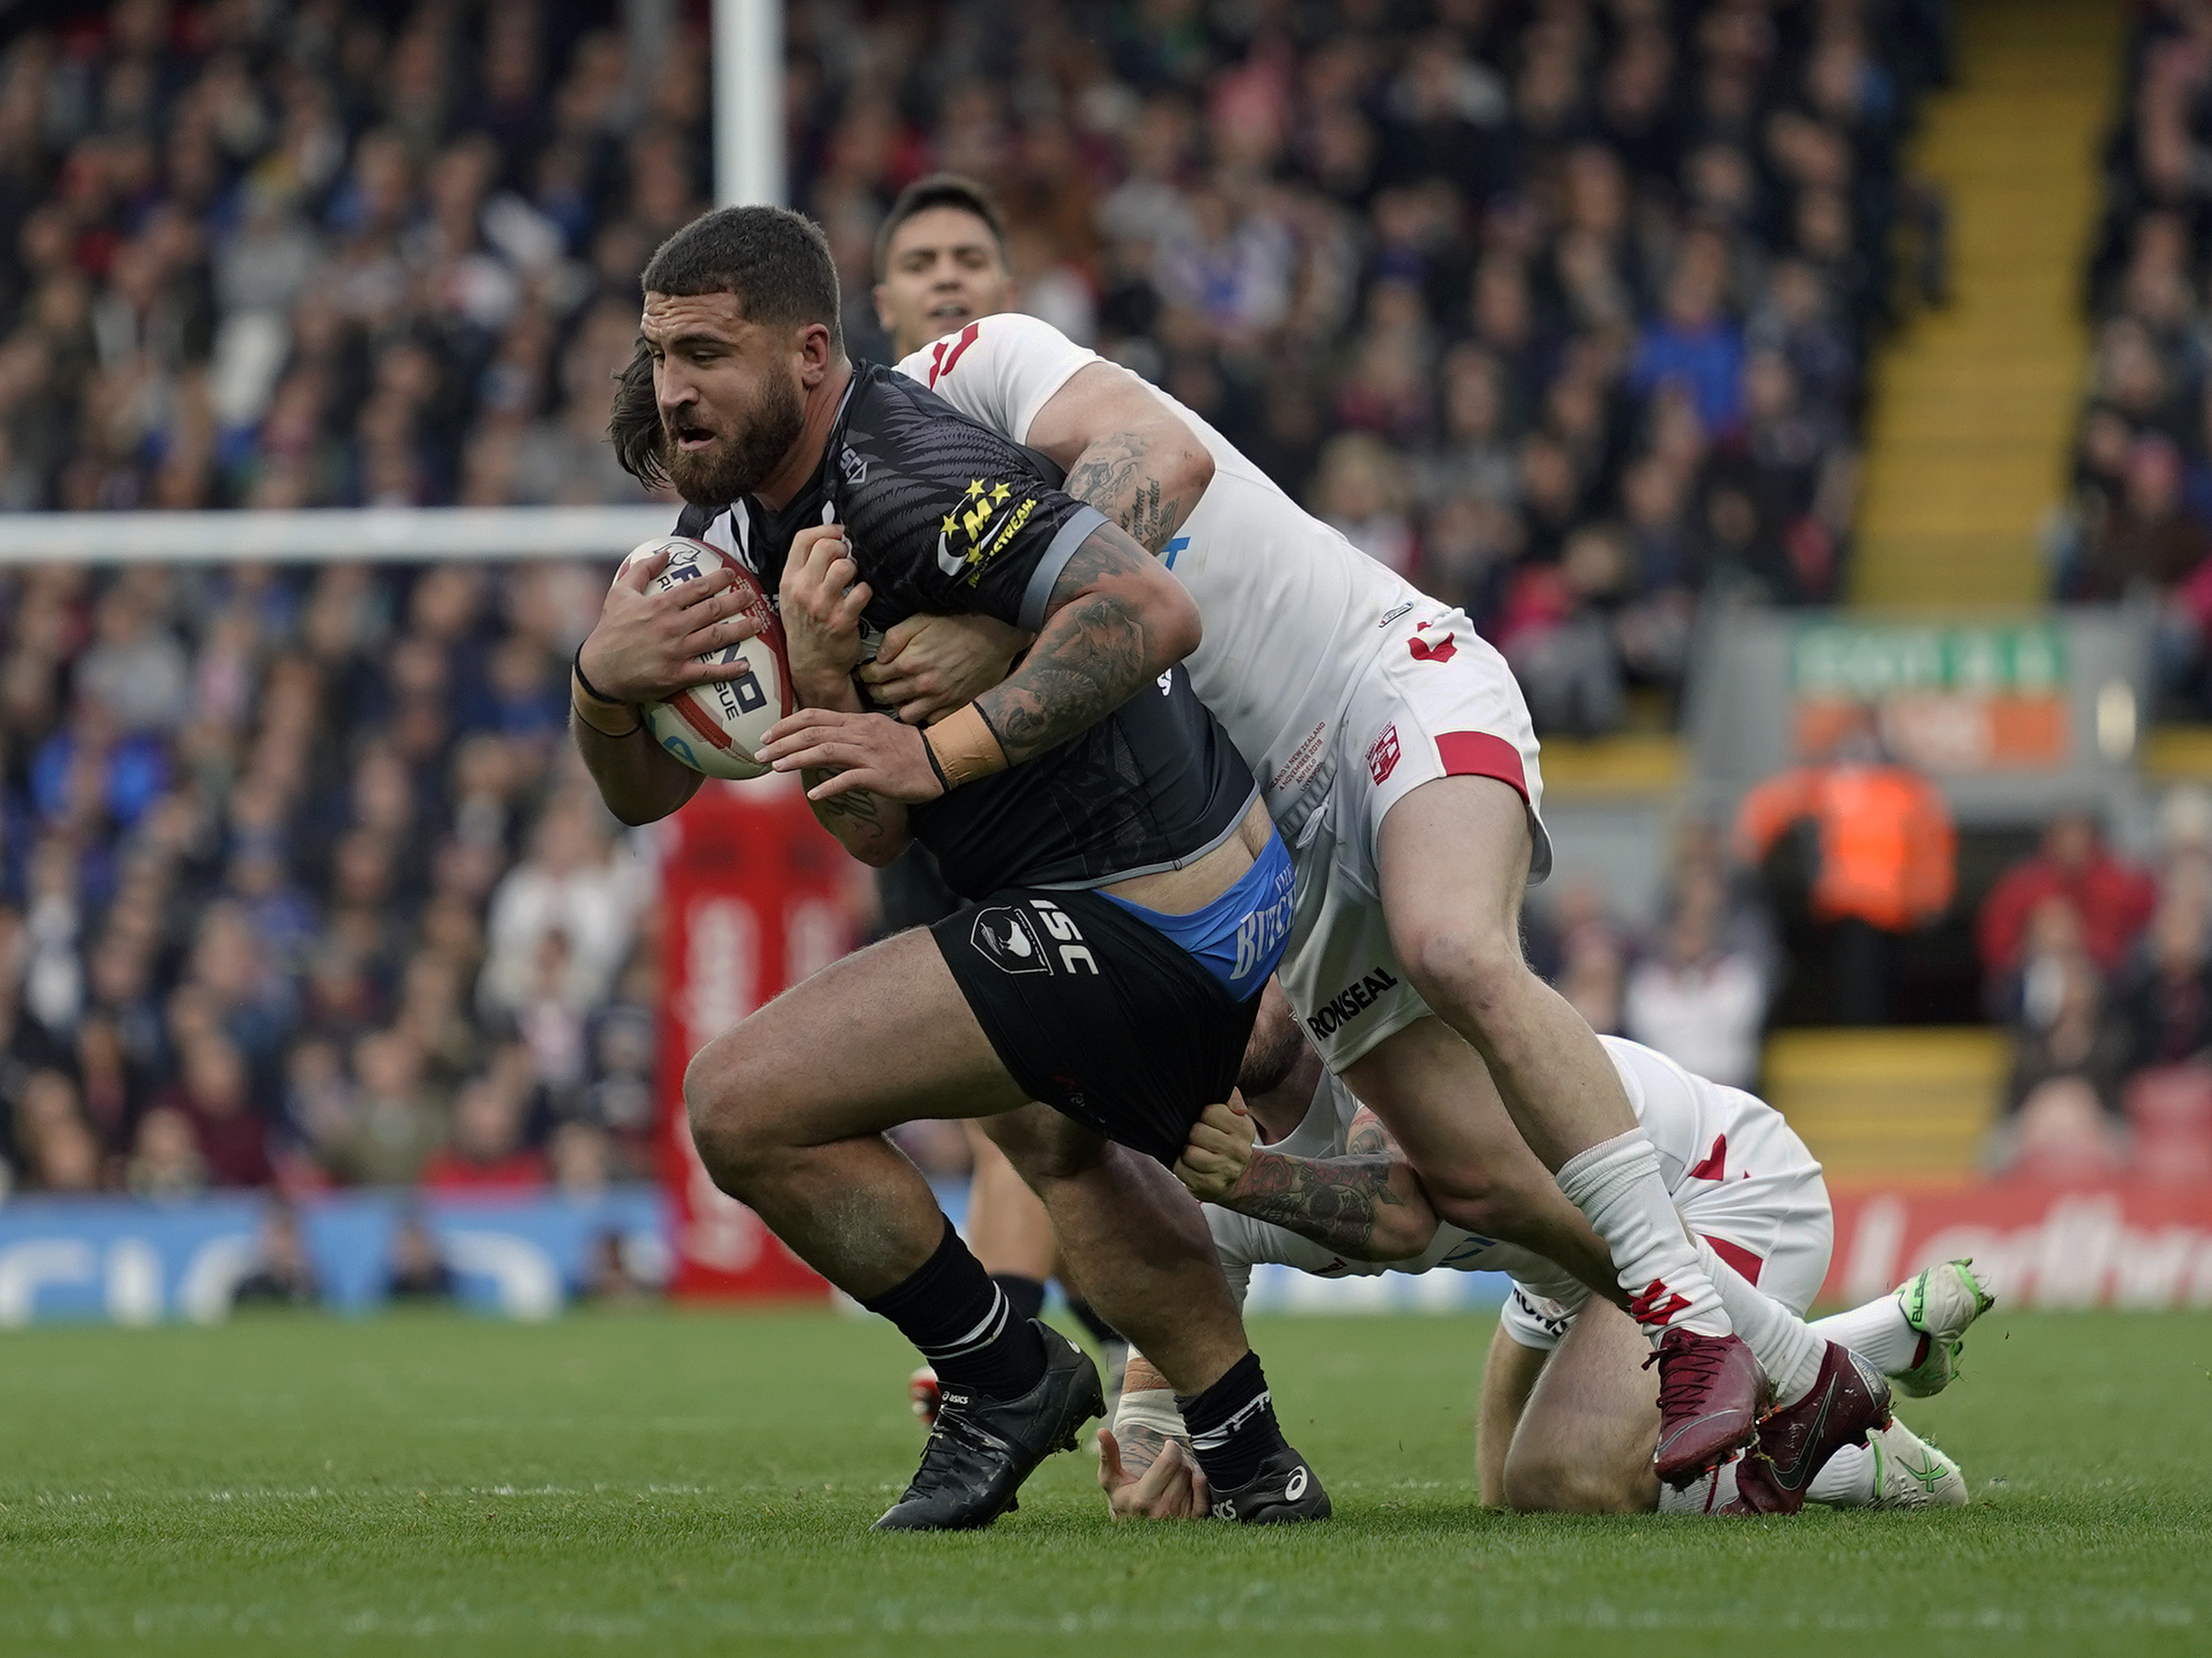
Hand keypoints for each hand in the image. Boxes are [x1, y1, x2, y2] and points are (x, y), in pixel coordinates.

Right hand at [577, 547, 763, 704]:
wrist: (598, 670)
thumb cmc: (610, 630)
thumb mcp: (620, 593)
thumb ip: (642, 570)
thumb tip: (664, 552)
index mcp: (660, 605)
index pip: (697, 588)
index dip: (719, 580)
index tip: (734, 575)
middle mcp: (672, 626)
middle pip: (713, 610)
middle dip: (737, 601)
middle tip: (753, 596)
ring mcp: (676, 651)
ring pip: (716, 638)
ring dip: (741, 630)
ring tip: (758, 624)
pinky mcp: (677, 675)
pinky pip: (708, 672)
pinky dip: (728, 670)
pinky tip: (745, 666)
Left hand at [758, 708, 943, 802]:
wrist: (941, 759)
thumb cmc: (910, 749)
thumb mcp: (878, 732)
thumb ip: (851, 734)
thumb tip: (824, 742)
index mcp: (858, 721)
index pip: (815, 716)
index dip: (787, 724)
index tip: (767, 734)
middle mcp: (860, 733)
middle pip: (814, 732)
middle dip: (782, 742)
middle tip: (759, 753)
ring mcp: (870, 753)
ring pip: (826, 751)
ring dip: (797, 759)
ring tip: (775, 767)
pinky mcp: (880, 774)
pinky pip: (850, 778)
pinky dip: (830, 786)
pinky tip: (813, 794)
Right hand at [779, 524, 871, 709]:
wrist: (813, 665)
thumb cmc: (806, 626)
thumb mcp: (792, 596)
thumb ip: (804, 568)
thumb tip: (829, 537)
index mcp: (789, 580)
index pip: (803, 538)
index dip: (826, 529)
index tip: (839, 533)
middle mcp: (803, 590)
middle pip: (826, 547)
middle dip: (843, 547)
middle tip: (848, 557)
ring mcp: (822, 605)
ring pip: (845, 566)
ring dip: (855, 568)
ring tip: (854, 577)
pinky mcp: (842, 619)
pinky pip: (862, 591)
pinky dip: (866, 590)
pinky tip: (862, 596)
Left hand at [859, 613, 1030, 724]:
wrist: (995, 635)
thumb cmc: (958, 623)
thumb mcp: (921, 619)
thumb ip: (894, 638)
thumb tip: (878, 656)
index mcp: (909, 662)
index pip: (873, 676)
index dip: (865, 674)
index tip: (866, 673)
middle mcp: (922, 684)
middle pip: (884, 696)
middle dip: (875, 691)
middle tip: (875, 685)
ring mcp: (940, 698)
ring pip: (905, 714)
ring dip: (899, 706)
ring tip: (899, 696)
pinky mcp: (956, 706)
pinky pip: (931, 721)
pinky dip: (924, 715)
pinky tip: (923, 704)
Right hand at [1097, 1425, 1212, 1519]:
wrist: (1133, 1534)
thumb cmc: (1122, 1500)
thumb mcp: (1110, 1479)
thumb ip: (1108, 1455)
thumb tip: (1101, 1431)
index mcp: (1142, 1498)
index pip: (1169, 1462)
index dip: (1171, 1447)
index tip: (1168, 1446)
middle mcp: (1162, 1511)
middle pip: (1183, 1469)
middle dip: (1178, 1460)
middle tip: (1169, 1463)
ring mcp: (1177, 1519)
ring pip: (1192, 1480)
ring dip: (1187, 1472)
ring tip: (1174, 1475)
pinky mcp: (1190, 1524)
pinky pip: (1204, 1500)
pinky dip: (1202, 1485)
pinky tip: (1195, 1477)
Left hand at [1171, 1093, 1256, 1202]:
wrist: (1236, 1179)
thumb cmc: (1227, 1140)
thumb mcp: (1233, 1116)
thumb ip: (1232, 1098)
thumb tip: (1239, 1109)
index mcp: (1244, 1129)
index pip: (1209, 1112)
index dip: (1202, 1115)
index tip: (1205, 1121)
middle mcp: (1239, 1151)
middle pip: (1197, 1132)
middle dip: (1192, 1133)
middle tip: (1198, 1138)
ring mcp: (1226, 1171)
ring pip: (1189, 1152)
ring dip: (1185, 1150)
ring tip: (1194, 1150)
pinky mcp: (1210, 1186)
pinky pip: (1181, 1169)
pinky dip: (1180, 1166)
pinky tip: (1190, 1165)